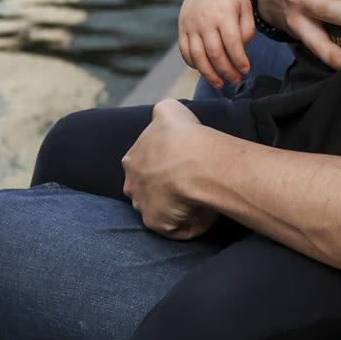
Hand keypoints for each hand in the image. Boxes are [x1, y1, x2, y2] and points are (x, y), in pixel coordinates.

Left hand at [122, 98, 219, 238]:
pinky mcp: (157, 223)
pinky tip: (209, 213)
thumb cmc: (182, 133)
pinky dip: (194, 224)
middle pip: (147, 192)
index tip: (182, 168)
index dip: (163, 169)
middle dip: (165, 192)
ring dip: (179, 208)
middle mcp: (131, 184)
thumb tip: (165, 117)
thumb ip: (163, 114)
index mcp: (132, 160)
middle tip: (191, 186)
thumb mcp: (169, 110)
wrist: (191, 157)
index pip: (143, 168)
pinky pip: (177, 229)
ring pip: (161, 211)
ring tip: (203, 200)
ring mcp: (142, 205)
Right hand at [178, 0, 253, 87]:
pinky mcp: (182, 28)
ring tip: (219, 83)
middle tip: (236, 79)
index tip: (246, 69)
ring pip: (197, 56)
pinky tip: (204, 70)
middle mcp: (205, 20)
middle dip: (226, 71)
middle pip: (214, 53)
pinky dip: (193, 64)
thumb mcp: (245, 6)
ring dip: (209, 73)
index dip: (239, 60)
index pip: (232, 43)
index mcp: (224, 14)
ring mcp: (191, 25)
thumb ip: (247, 28)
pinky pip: (185, 51)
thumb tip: (241, 50)